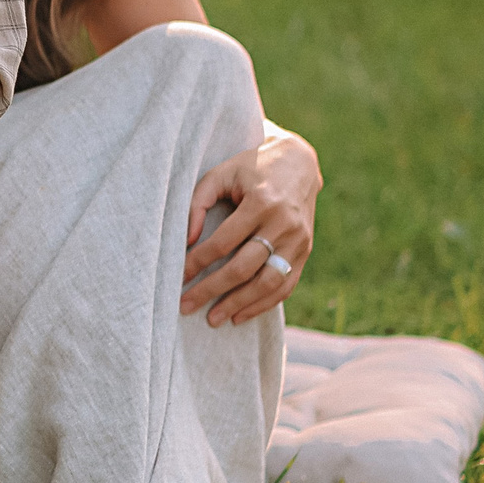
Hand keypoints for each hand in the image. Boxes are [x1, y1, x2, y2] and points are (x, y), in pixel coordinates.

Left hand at [181, 127, 320, 326]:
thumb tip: (187, 241)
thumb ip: (198, 203)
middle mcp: (284, 224)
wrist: (298, 163)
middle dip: (213, 290)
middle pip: (244, 267)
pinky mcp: (305, 252)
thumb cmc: (250, 169)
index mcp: (261, 202)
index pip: (223, 242)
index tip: (178, 278)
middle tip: (186, 306)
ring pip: (268, 283)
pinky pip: (286, 286)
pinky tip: (241, 315)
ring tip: (213, 319)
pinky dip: (263, 304)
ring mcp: (299, 241)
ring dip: (239, 304)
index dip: (198, 262)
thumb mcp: (220, 174)